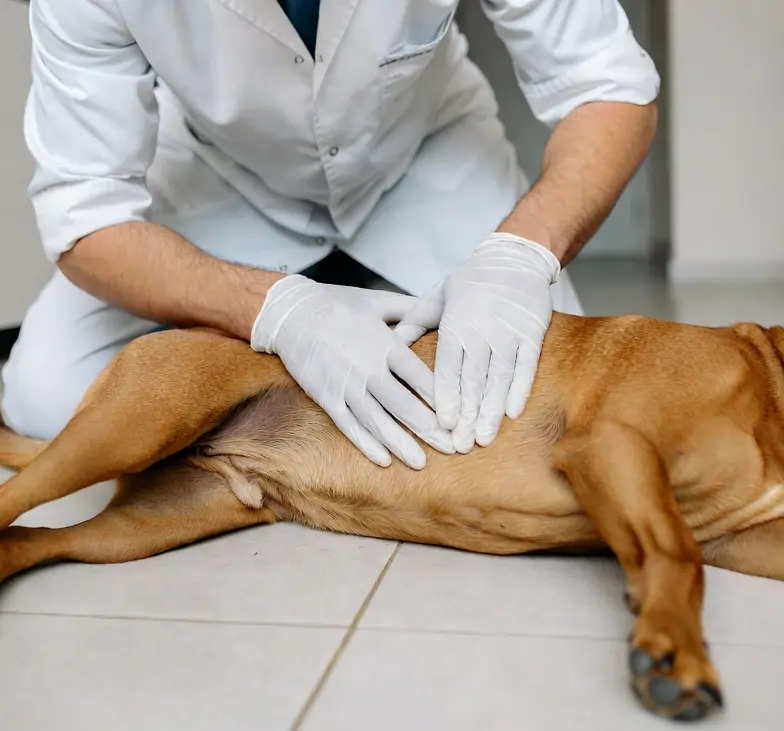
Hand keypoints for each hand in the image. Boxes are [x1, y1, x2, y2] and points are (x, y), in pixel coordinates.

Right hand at [251, 275, 453, 468]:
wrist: (291, 312)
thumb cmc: (336, 302)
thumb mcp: (378, 300)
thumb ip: (410, 308)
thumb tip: (441, 306)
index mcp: (385, 344)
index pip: (421, 378)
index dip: (442, 399)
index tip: (460, 416)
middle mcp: (368, 369)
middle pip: (405, 405)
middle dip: (430, 429)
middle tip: (452, 448)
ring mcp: (346, 386)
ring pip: (378, 421)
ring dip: (400, 444)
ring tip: (421, 463)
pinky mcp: (326, 397)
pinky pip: (349, 425)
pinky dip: (365, 443)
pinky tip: (383, 459)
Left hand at [394, 233, 559, 452]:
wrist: (514, 258)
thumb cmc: (471, 279)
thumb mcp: (436, 295)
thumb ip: (414, 321)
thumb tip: (389, 344)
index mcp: (455, 324)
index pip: (449, 368)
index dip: (447, 397)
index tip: (443, 424)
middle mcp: (482, 331)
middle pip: (473, 381)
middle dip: (467, 415)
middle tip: (460, 444)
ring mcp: (509, 334)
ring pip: (499, 379)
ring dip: (491, 411)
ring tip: (483, 438)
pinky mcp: (532, 335)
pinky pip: (526, 367)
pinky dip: (520, 391)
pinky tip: (512, 413)